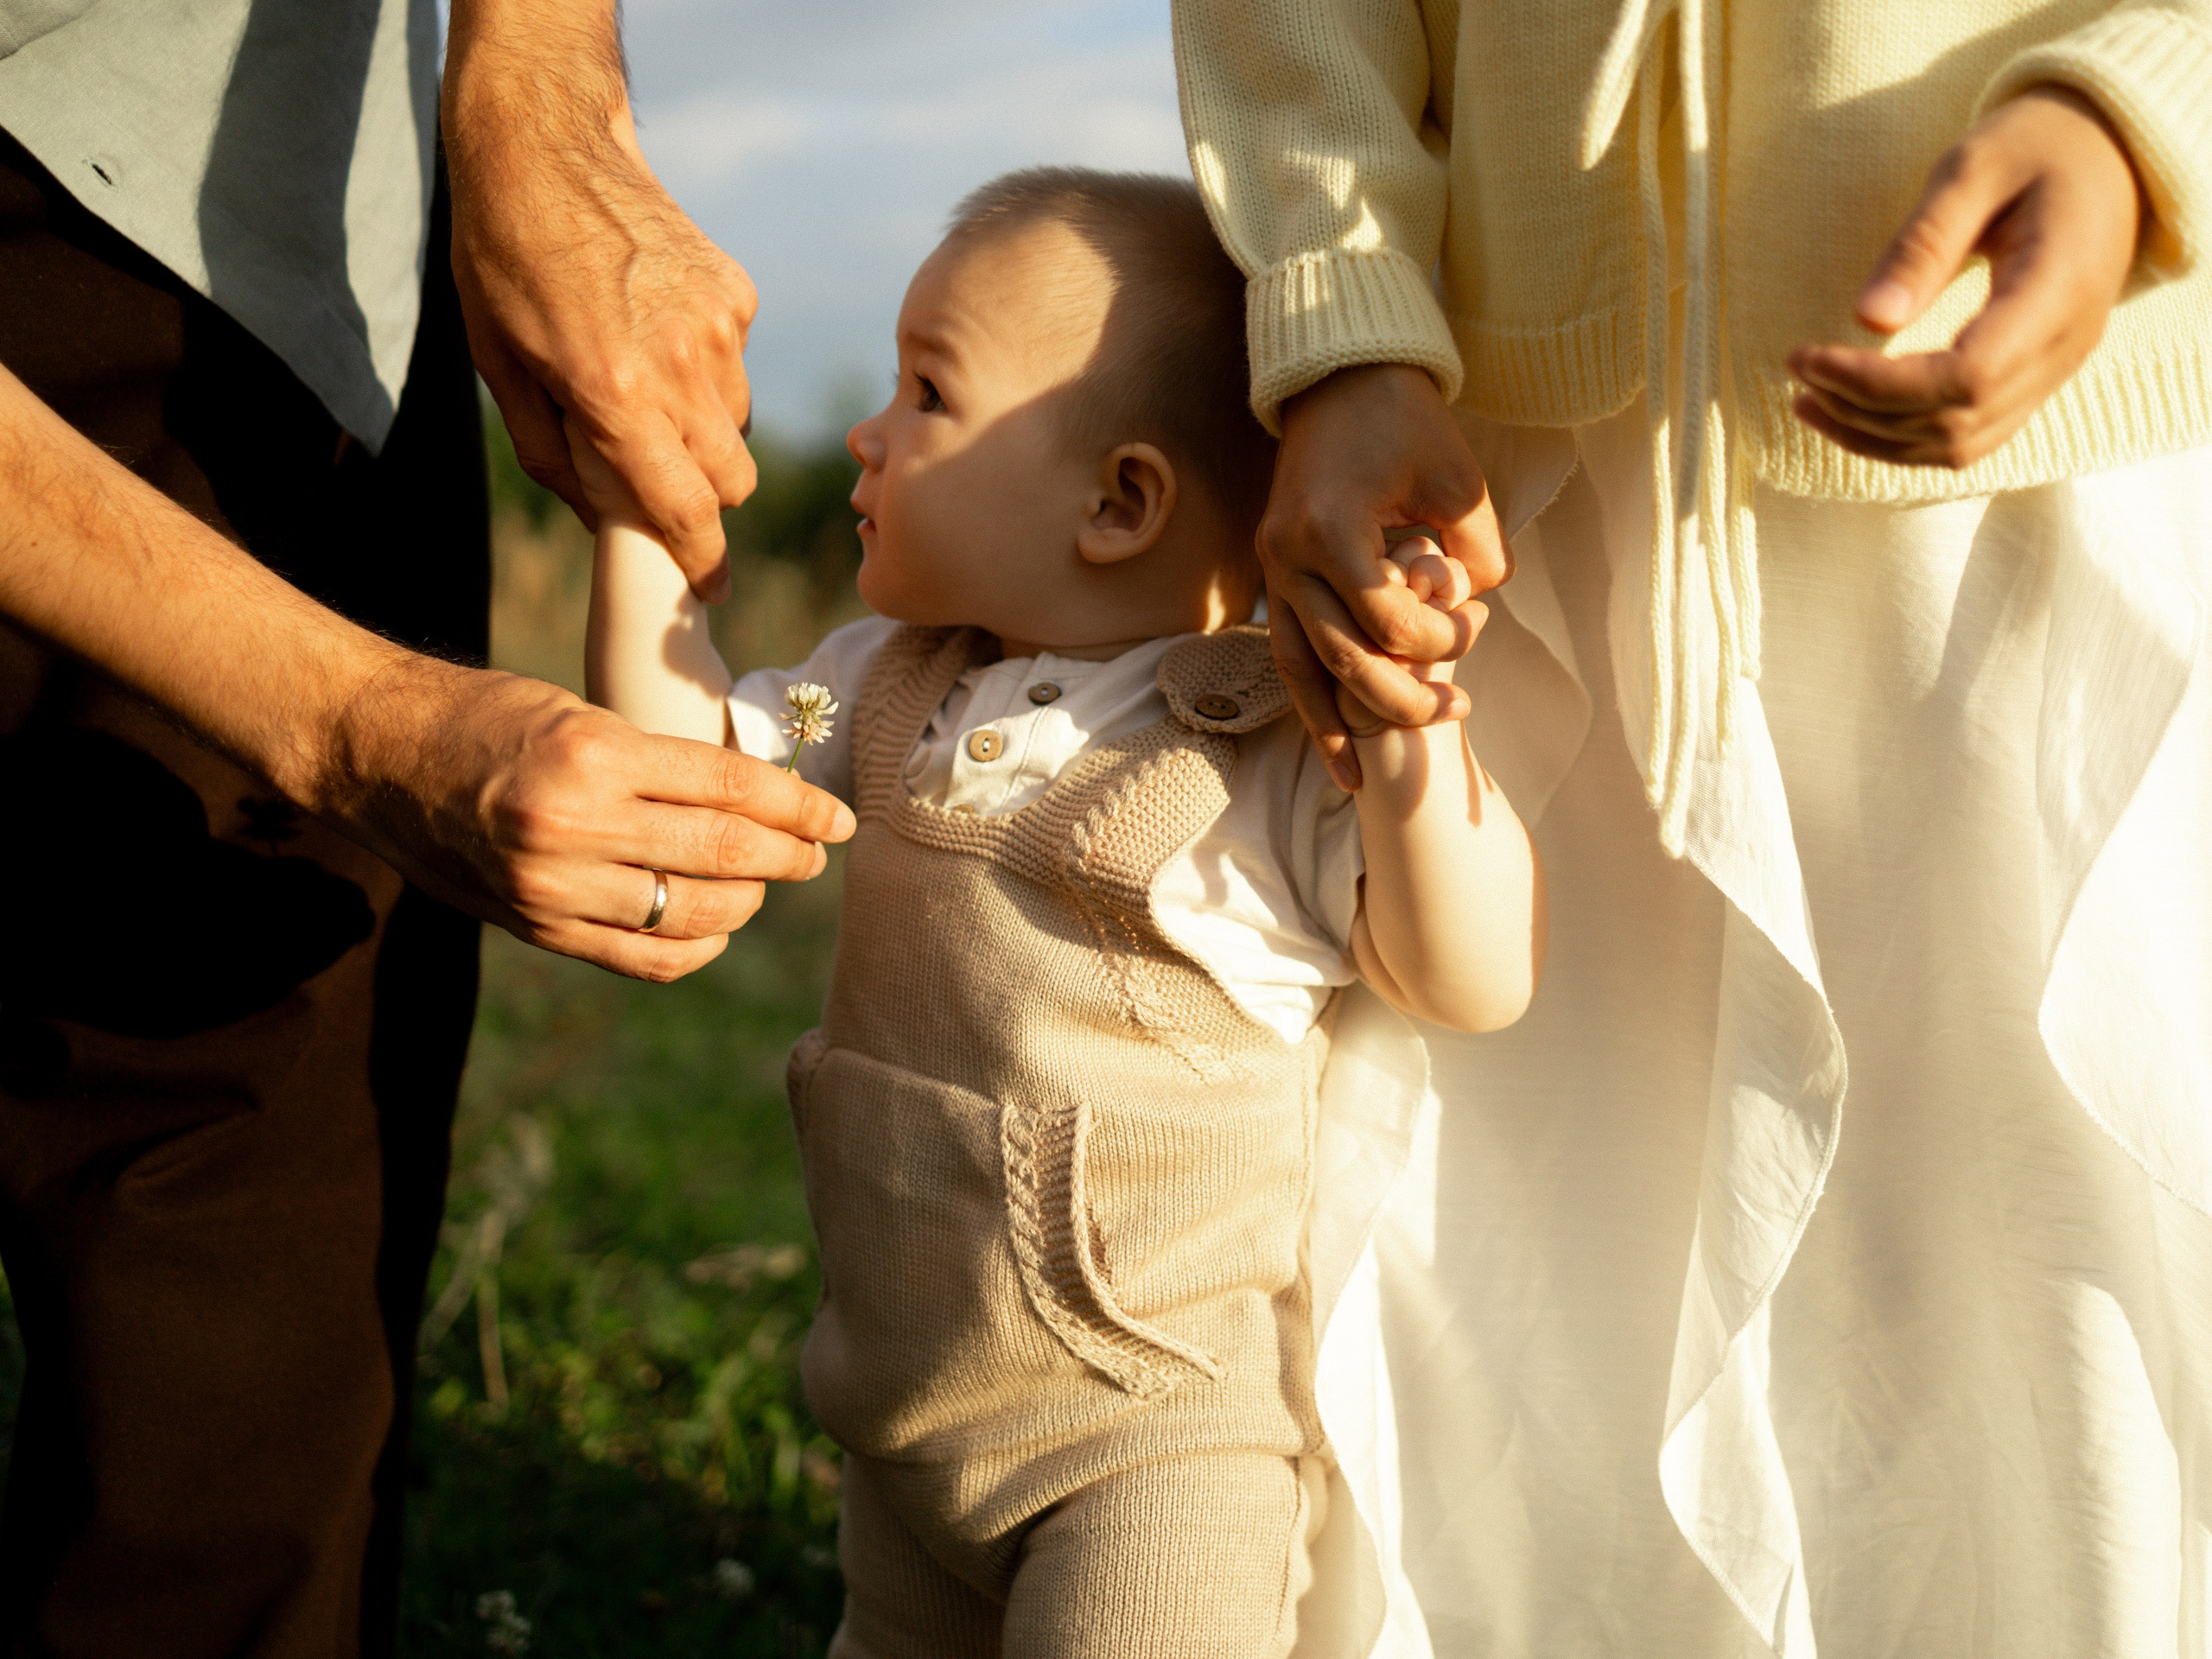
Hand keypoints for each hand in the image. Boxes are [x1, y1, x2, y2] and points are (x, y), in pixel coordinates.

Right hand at [323, 656, 853, 980]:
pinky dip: (695, 946)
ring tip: (765, 883)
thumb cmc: (485, 716)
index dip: (798, 807)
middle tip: (818, 853)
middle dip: (789, 857)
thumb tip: (749, 805)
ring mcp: (553, 887)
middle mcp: (574, 826)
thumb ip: (654, 765)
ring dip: (748, 902)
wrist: (376, 755)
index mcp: (593, 754)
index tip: (837, 819)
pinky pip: (644, 957)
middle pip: (723, 855)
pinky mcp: (537, 928)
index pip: (729, 787)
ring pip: (693, 914)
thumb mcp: (576, 711)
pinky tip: (714, 924)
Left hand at [445, 0, 756, 600]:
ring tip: (646, 385)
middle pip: (732, 481)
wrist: (545, 146)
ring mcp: (719, 328)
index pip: (687, 510)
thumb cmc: (503, 261)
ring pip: (738, 425)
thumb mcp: (501, 369)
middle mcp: (682, 367)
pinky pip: (736, 365)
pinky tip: (657, 329)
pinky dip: (705, 370)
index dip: (703, 561)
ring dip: (703, 431)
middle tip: (661, 480)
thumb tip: (607, 518)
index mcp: (615, 395)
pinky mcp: (736, 294)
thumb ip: (555, 456)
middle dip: (704, 497)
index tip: (710, 587)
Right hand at [1267, 364, 1507, 788]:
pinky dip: (1313, 713)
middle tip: (1458, 710)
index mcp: (1332, 528)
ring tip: (1378, 777)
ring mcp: (1274, 572)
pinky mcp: (1275, 579)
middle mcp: (1290, 558)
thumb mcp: (1458, 478)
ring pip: (1304, 674)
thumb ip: (1477, 550)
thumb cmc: (1403, 421)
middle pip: (1343, 660)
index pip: (1386, 621)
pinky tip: (1341, 760)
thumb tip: (1478, 605)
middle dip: (1403, 697)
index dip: (1439, 642)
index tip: (1475, 623)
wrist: (1336, 380)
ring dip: (1347, 726)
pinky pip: (1289, 661)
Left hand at [1788, 86, 2144, 469]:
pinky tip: (1853, 410)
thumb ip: (1923, 243)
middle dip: (1863, 410)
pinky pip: (1970, 437)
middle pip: (1955, 424)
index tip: (1808, 357)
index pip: (1964, 378)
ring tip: (1807, 400)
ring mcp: (2056, 369)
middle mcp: (2065, 346)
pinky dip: (1904, 436)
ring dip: (1875, 437)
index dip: (1877, 384)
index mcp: (2058, 289)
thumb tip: (1867, 320)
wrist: (2107, 153)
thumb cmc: (2038, 146)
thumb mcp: (1973, 168)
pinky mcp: (2037, 378)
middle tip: (1798, 370)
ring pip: (1960, 446)